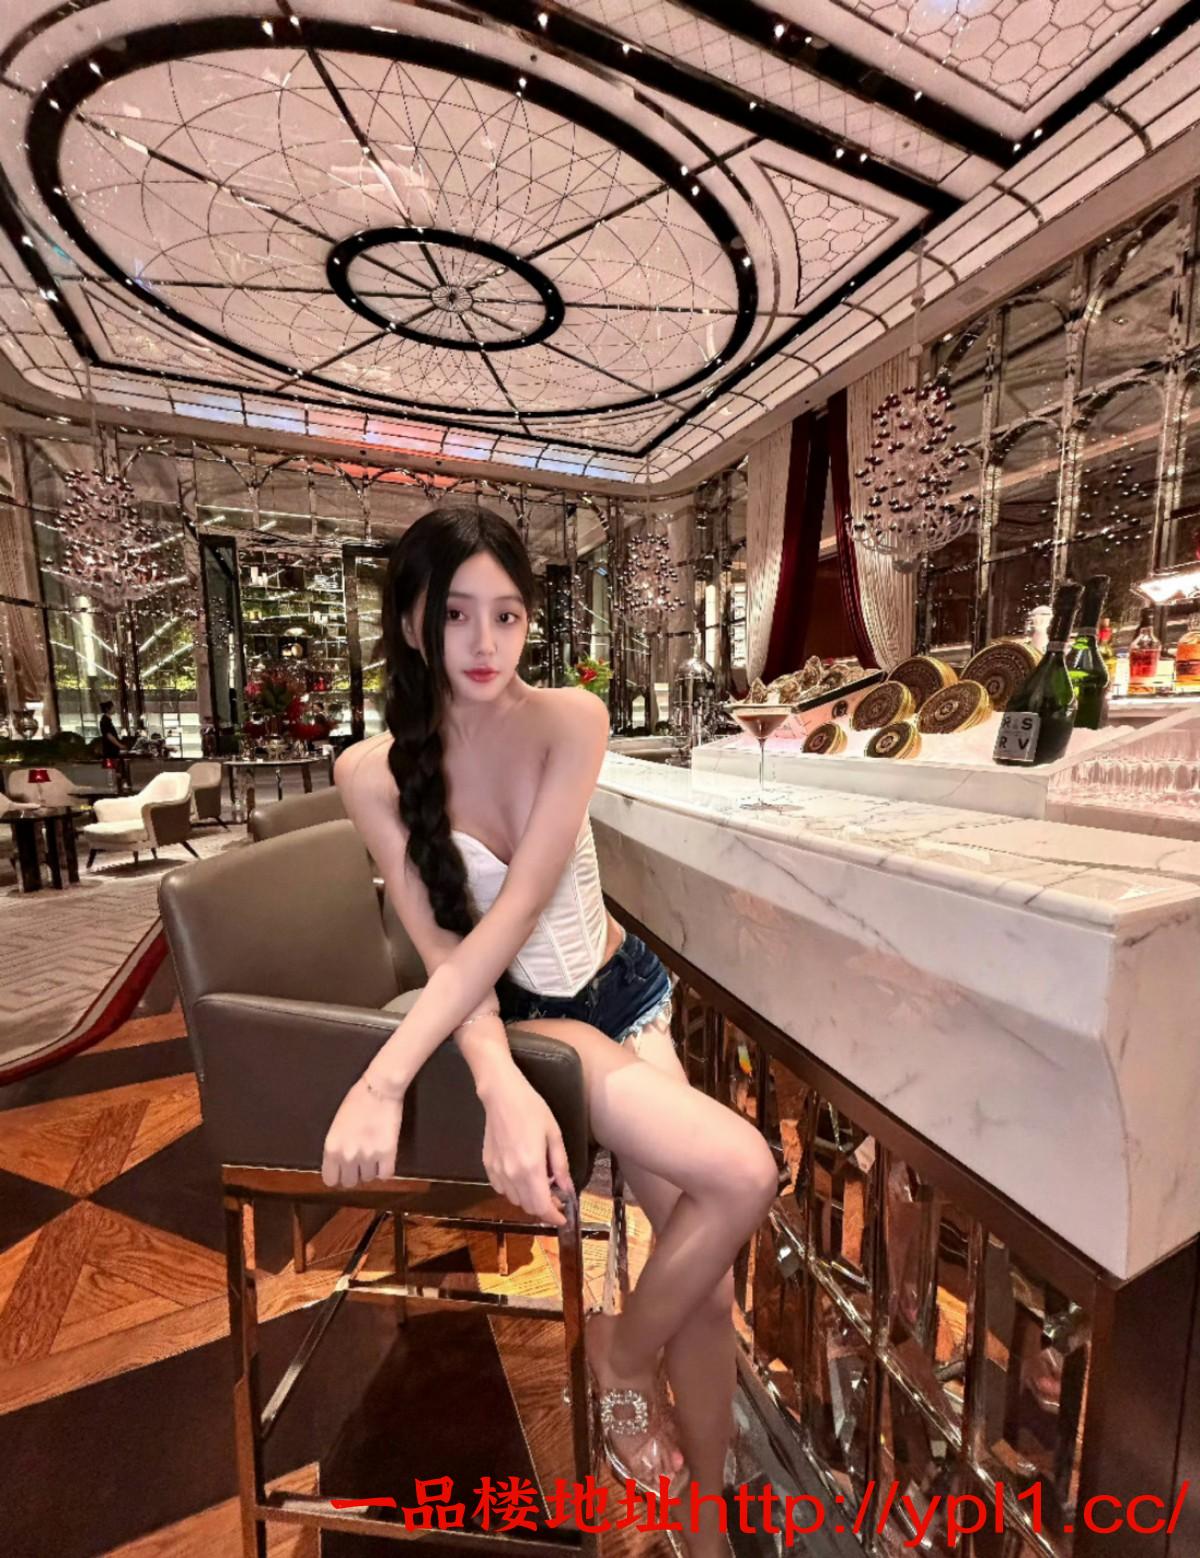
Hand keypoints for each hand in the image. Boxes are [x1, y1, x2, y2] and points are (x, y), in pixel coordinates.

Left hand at [321, 1077, 404, 1187]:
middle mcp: (347, 1156)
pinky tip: (385, 1158)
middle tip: (360, 1161)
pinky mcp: (388, 1154)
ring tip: (374, 1152)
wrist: (379, 1089)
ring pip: (369, 1178)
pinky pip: (386, 1174)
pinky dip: (386, 1169)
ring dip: (371, 1169)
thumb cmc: (356, 1101)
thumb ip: (336, 1147)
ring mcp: (368, 1156)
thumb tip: (339, 1164)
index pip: (330, 1180)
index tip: (344, 1171)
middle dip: (355, 1173)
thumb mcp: (336, 1126)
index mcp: (332, 1148)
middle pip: (350, 1182)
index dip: (338, 1176)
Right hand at [479, 1068, 573, 1227]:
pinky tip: (521, 1176)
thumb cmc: (532, 1109)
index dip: (553, 1217)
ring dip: (528, 1199)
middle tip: (556, 1197)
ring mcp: (497, 1171)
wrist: (502, 1095)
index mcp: (531, 1168)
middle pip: (528, 1207)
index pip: (542, 1206)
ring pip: (514, 1199)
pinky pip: (501, 1188)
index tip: (563, 1218)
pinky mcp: (488, 1165)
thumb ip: (560, 1164)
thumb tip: (567, 1188)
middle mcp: (512, 1175)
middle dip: (543, 1208)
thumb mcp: (554, 1134)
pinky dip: (513, 1190)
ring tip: (540, 1184)